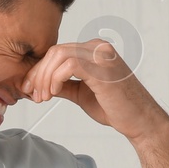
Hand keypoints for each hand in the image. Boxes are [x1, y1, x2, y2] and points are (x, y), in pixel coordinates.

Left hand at [19, 40, 168, 141]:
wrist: (139, 121)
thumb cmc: (115, 108)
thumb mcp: (81, 93)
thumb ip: (63, 85)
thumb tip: (40, 84)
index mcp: (94, 50)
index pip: (58, 52)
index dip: (39, 69)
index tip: (29, 88)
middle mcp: (98, 47)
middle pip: (55, 51)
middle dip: (38, 73)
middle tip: (32, 95)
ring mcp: (101, 55)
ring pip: (58, 55)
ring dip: (44, 78)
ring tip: (42, 97)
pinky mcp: (102, 68)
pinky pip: (68, 66)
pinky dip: (55, 79)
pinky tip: (53, 94)